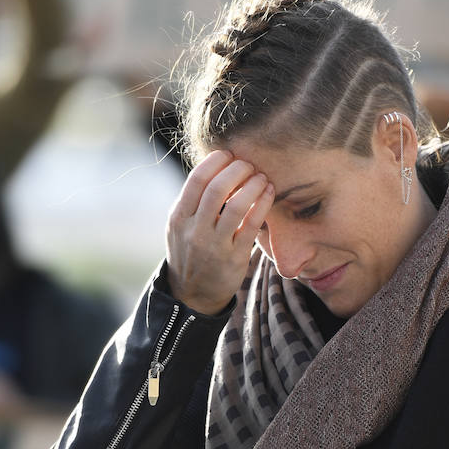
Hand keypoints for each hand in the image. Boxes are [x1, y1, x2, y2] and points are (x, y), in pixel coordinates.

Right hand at [166, 150, 273, 314]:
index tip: (228, 154)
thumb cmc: (191, 250)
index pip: (196, 180)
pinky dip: (263, 204)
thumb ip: (193, 200)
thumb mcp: (180, 226)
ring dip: (253, 185)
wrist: (193, 294)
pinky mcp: (235, 258)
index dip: (215, 161)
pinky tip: (269, 192)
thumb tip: (217, 166)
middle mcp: (195, 230)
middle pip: (217, 189)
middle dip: (237, 169)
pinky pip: (252, 225)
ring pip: (236, 206)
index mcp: (179, 217)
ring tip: (261, 177)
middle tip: (248, 164)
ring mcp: (215, 246)